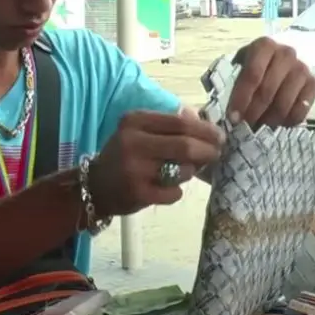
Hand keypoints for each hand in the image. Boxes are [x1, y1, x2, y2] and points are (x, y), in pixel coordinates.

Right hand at [88, 111, 224, 215]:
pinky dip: (176, 190)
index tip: (220, 136)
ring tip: (184, 171)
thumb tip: (204, 121)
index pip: (180, 122)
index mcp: (135, 121)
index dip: (205, 130)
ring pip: (183, 170)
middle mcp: (132, 142)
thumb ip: (169, 124)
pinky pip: (174, 192)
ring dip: (190, 172)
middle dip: (208, 151)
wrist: (95, 186)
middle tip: (217, 154)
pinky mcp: (138, 194)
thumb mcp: (140, 131)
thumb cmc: (125, 155)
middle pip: (185, 146)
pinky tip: (166, 188)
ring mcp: (135, 169)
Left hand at [227, 37, 314, 128]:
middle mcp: (286, 53)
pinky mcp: (313, 83)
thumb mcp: (238, 68)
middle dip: (253, 112)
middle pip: (268, 90)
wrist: (276, 64)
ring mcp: (302, 68)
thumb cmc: (252, 68)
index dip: (242, 98)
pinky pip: (301, 109)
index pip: (252, 74)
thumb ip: (231, 83)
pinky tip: (277, 124)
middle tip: (245, 127)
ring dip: (269, 119)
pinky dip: (287, 121)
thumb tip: (229, 113)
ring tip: (259, 127)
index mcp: (264, 46)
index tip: (233, 117)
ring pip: (284, 102)